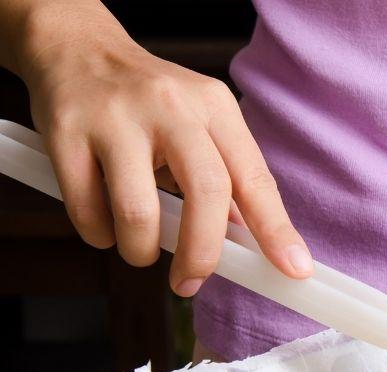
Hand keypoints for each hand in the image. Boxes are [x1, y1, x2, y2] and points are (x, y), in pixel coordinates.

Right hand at [19, 6, 311, 295]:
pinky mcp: (67, 132)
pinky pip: (87, 209)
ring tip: (140, 250)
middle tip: (190, 282)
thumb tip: (250, 244)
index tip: (294, 269)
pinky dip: (100, 234)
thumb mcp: (200, 124)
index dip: (276, 230)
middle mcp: (172, 107)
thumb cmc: (150, 104)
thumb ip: (226, 180)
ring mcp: (116, 117)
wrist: (76, 49)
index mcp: (215, 108)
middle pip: (207, 193)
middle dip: (203, 254)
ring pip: (140, 212)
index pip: (255, 178)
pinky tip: (105, 225)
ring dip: (141, 250)